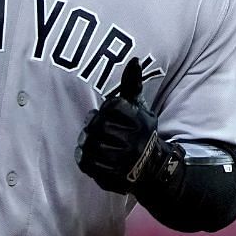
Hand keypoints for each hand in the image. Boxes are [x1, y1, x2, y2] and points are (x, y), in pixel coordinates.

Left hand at [75, 58, 167, 193]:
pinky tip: (90, 154)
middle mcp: (133, 142)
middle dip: (94, 126)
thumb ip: (133, 85)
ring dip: (87, 142)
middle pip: (98, 126)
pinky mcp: (111, 176)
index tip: (110, 114)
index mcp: (139, 122)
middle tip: (97, 128)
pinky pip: (87, 163)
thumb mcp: (140, 108)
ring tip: (93, 141)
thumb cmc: (139, 131)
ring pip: (91, 145)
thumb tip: (134, 59)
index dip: (107, 109)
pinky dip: (84, 158)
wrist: (151, 167)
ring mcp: (122, 161)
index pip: (112, 106)